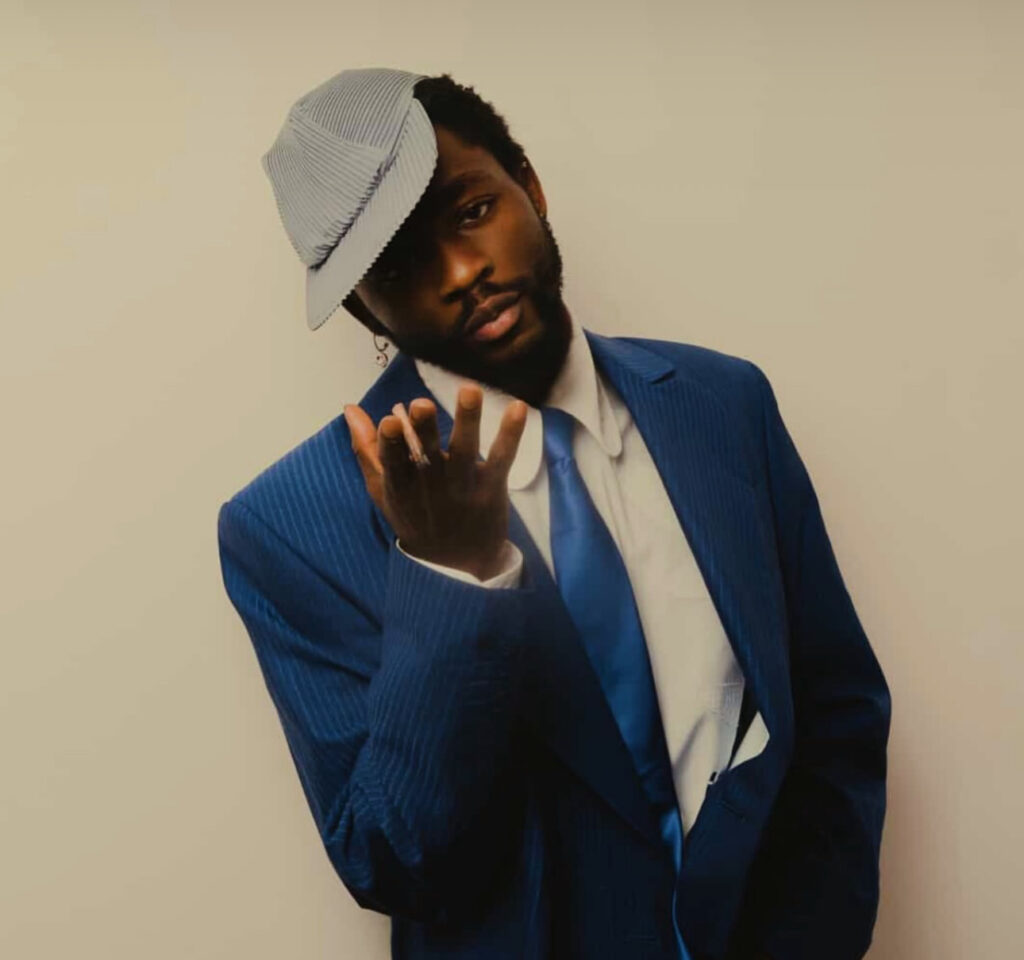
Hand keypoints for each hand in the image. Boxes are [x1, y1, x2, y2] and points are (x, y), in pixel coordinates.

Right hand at [344, 383, 527, 579]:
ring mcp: (463, 487)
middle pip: (427, 453)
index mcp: (402, 484)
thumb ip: (367, 449)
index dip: (391, 442)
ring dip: (467, 419)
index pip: (393, 461)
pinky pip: (502, 458)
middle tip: (422, 404)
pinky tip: (518, 408)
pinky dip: (511, 434)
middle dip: (424, 428)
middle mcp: (432, 485)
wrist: (455, 564)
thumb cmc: (415, 517)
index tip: (390, 421)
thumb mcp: (384, 490)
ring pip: (464, 450)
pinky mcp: (491, 487)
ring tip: (469, 390)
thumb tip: (350, 408)